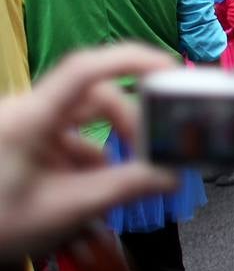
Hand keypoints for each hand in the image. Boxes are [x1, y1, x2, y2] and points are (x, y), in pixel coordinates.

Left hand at [0, 45, 176, 260]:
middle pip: (95, 98)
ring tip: (118, 190)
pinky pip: (70, 143)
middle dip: (130, 126)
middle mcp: (27, 112)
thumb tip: (171, 175)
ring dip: (110, 153)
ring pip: (85, 124)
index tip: (171, 73)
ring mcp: (25, 127)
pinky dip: (89, 166)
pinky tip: (91, 198)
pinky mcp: (25, 144)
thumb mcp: (67, 208)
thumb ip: (124, 187)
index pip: (86, 69)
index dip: (132, 62)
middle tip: (153, 157)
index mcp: (29, 117)